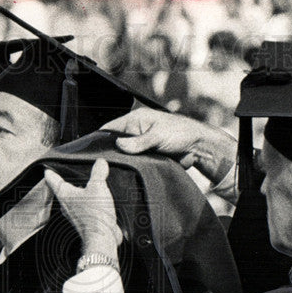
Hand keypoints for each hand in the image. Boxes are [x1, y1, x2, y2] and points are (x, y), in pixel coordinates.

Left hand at [44, 159, 121, 260]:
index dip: (50, 172)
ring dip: (78, 193)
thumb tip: (100, 163)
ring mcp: (75, 214)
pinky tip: (96, 201)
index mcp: (65, 194)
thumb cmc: (95, 215)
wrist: (102, 238)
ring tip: (84, 186)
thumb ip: (98, 172)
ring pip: (73, 200)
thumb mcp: (98, 186)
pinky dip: (88, 203)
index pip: (52, 180)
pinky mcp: (86, 221)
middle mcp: (67, 205)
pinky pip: (84, 208)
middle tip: (66, 175)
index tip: (47, 169)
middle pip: (62, 190)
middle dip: (65, 183)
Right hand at [101, 109, 237, 184]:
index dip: (101, 138)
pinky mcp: (147, 155)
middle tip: (107, 164)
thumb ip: (138, 142)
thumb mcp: (157, 136)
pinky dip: (134, 166)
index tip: (93, 150)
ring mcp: (141, 144)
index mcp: (136, 120)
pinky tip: (130, 172)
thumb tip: (119, 146)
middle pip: (116, 143)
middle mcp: (136, 131)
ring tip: (118, 169)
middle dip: (113, 153)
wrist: (198, 146)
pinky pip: (135, 162)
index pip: (111, 128)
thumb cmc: (181, 133)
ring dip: (125, 161)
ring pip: (125, 155)